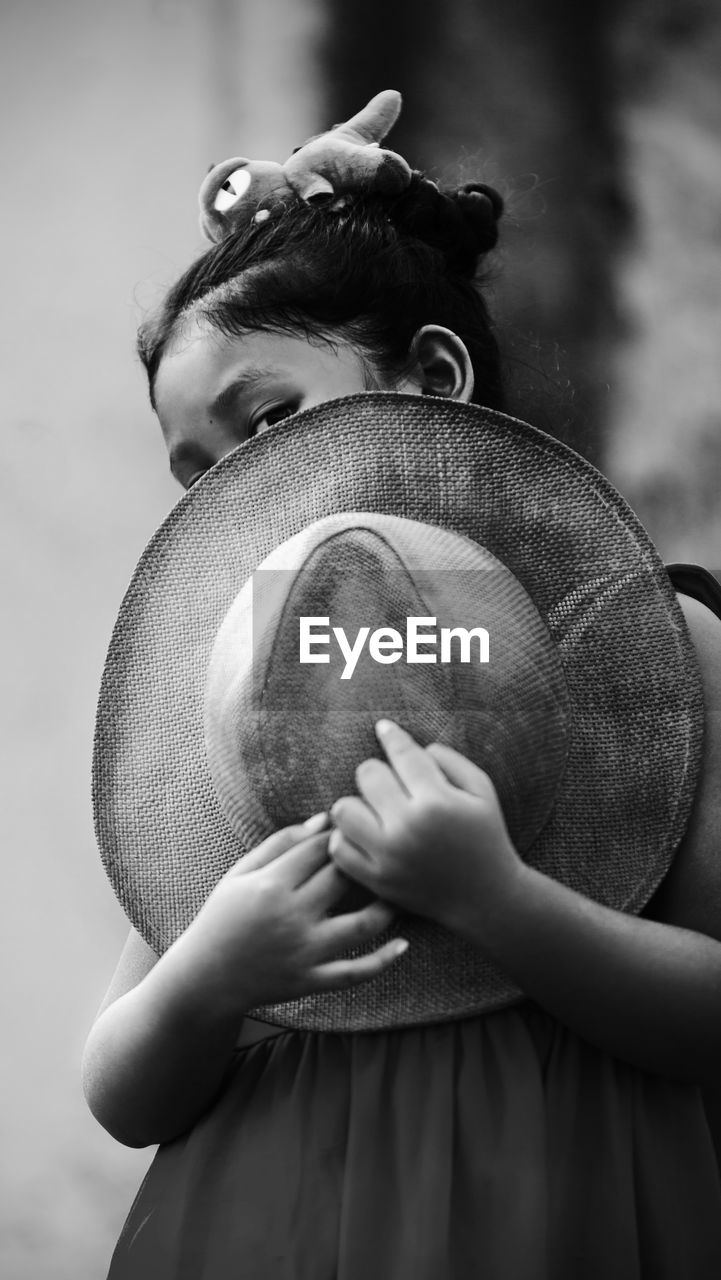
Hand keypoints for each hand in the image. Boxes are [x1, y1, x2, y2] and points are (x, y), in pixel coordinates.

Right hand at [175, 814, 405, 1017]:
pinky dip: (384, 960)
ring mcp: (303, 951)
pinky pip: (356, 972)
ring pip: (362, 926)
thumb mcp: (240, 873)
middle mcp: (290, 916)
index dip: (341, 832)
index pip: (319, 848)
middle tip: (386, 850)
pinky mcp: (311, 980)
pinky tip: (404, 943)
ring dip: (387, 907)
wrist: (205, 978)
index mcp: (270, 885)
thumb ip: (280, 843)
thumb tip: (324, 819)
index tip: (357, 826)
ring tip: (398, 891)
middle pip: (344, 878)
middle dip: (366, 860)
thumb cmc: (222, 917)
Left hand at [328, 720, 524, 945]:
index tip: (384, 728)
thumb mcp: (483, 791)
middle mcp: (407, 827)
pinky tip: (367, 834)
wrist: (486, 897)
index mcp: (437, 801)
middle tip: (393, 784)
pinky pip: (339, 847)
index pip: (401, 754)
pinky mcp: (375, 879)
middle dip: (380, 772)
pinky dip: (347, 837)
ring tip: (375, 809)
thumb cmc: (486, 837)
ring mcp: (387, 855)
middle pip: (367, 774)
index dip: (391, 736)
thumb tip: (413, 746)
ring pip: (343, 809)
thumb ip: (450, 760)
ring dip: (358, 803)